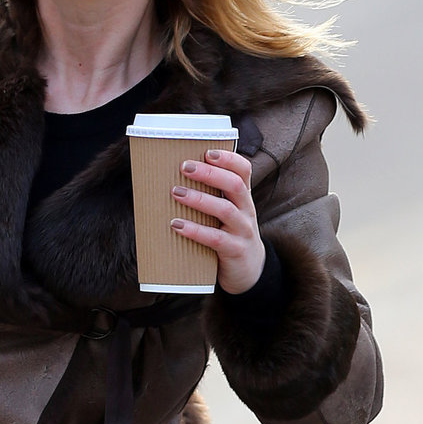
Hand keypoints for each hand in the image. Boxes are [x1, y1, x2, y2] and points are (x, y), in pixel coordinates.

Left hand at [171, 148, 264, 294]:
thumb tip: (173, 179)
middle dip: (209, 173)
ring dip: (198, 199)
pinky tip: (176, 225)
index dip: (228, 158)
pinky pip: (215, 238)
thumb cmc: (229, 236)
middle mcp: (246, 210)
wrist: (249, 271)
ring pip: (224, 209)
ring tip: (175, 192)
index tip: (207, 151)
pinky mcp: (234, 250)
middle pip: (233, 184)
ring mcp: (242, 230)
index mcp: (243, 198)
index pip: (243, 170)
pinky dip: (194, 230)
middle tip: (184, 167)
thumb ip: (211, 197)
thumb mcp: (227, 214)